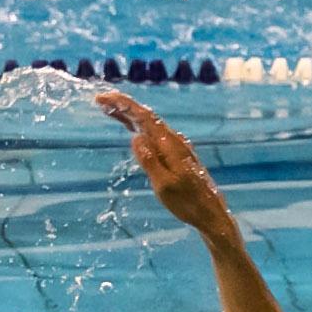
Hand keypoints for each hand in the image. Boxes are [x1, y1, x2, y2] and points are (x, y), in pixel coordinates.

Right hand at [97, 90, 232, 235]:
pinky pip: (154, 135)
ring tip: (110, 110)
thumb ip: (150, 161)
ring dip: (130, 116)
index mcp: (170, 145)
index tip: (104, 98)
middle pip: (146, 117)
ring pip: (149, 125)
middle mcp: (173, 141)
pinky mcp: (176, 155)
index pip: (144, 117)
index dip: (124, 105)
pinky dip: (139, 128)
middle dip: (123, 106)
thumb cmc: (187, 203)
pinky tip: (132, 129)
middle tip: (100, 100)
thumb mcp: (164, 185)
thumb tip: (135, 138)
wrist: (210, 213)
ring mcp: (176, 147)